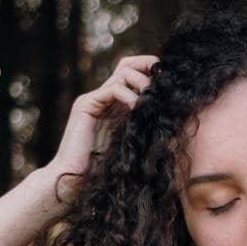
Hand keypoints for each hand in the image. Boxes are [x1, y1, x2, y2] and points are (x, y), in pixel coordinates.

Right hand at [45, 54, 159, 190]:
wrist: (74, 179)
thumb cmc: (105, 170)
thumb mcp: (134, 143)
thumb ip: (145, 127)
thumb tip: (172, 118)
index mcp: (114, 104)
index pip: (132, 74)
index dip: (151, 72)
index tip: (172, 81)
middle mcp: (102, 97)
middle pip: (127, 65)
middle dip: (149, 67)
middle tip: (167, 80)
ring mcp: (93, 99)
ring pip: (122, 74)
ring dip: (143, 84)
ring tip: (154, 100)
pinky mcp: (85, 105)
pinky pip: (112, 90)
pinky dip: (129, 96)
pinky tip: (140, 109)